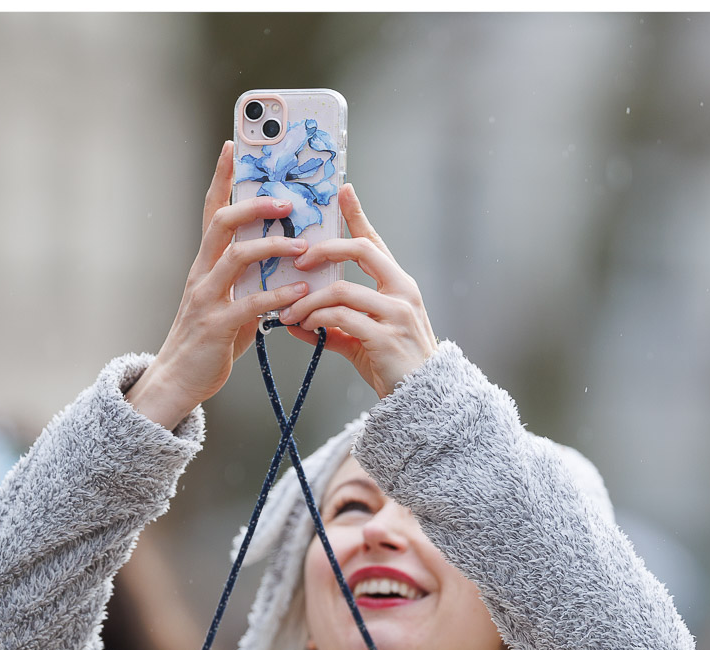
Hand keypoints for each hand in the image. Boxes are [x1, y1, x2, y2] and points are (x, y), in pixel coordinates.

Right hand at [126, 141, 310, 429]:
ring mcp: (206, 298)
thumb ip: (252, 281)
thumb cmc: (207, 342)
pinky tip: (300, 295)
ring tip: (302, 248)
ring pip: (236, 257)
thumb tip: (286, 266)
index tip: (234, 146)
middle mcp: (201, 273)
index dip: (222, 177)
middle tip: (286, 200)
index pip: (213, 210)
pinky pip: (249, 304)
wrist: (176, 381)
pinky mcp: (216, 326)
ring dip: (272, 247)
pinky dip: (278, 297)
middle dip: (254, 205)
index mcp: (205, 263)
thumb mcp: (229, 302)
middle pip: (223, 223)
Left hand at [277, 184, 437, 397]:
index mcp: (398, 285)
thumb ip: (332, 327)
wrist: (420, 400)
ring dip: (309, 299)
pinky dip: (316, 319)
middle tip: (297, 260)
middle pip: (362, 250)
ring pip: (342, 289)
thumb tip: (296, 323)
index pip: (375, 242)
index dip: (358, 215)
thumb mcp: (361, 340)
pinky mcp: (385, 336)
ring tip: (289, 311)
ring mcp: (396, 313)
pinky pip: (341, 317)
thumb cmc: (392, 366)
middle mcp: (402, 291)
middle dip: (324, 249)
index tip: (342, 190)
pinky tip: (301, 326)